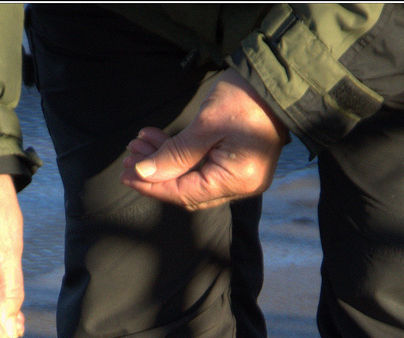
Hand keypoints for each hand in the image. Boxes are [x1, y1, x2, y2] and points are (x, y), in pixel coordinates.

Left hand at [120, 69, 287, 210]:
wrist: (277, 78)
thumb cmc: (245, 98)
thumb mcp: (205, 125)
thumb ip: (175, 154)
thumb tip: (144, 173)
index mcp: (237, 180)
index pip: (184, 193)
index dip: (152, 185)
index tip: (126, 174)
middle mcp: (241, 186)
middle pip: (187, 190)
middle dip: (156, 174)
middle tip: (130, 156)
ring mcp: (241, 176)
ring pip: (192, 178)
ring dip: (164, 162)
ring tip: (139, 144)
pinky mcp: (237, 164)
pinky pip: (202, 167)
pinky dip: (180, 156)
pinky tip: (158, 139)